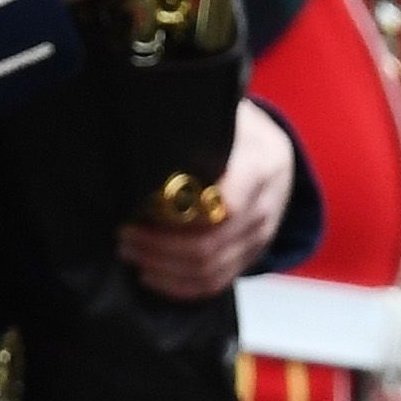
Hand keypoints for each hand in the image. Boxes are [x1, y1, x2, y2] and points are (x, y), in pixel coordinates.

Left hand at [118, 98, 294, 299]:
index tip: (138, 208)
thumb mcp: (226, 113)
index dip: (180, 215)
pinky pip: (217, 283)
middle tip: (123, 234)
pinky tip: (150, 276)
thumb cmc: (239, 128)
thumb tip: (142, 130)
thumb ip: (197, 125)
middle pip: (210, 243)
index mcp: (261, 165)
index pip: (226, 203)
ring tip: (129, 252)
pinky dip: (180, 286)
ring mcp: (260, 237)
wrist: (278, 155)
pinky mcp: (251, 256)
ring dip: (163, 267)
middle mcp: (266, 207)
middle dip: (158, 245)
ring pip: (210, 269)